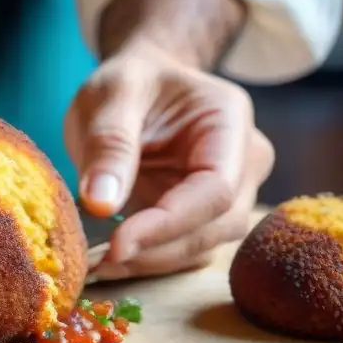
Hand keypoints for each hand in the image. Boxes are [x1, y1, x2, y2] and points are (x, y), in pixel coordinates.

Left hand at [64, 43, 274, 279]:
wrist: (139, 83)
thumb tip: (100, 204)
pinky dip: (148, 259)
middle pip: (217, 225)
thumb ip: (109, 144)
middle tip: (100, 262)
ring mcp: (230, 193)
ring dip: (152, 261)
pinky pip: (183, 248)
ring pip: (202, 245)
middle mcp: (243, 162)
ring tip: (98, 263)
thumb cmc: (130, 80)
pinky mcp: (202, 215)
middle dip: (158, 249)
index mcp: (230, 120)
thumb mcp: (110, 95)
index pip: (217, 188)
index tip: (117, 243)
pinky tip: (109, 258)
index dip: (169, 223)